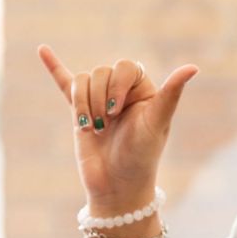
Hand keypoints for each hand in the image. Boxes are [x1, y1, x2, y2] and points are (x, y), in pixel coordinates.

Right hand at [37, 44, 197, 207]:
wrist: (116, 188)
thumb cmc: (141, 156)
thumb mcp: (156, 122)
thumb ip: (171, 93)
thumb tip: (193, 67)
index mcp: (144, 89)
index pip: (125, 67)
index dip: (117, 86)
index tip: (118, 112)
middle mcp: (121, 92)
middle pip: (100, 72)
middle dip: (99, 98)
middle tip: (105, 126)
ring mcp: (99, 101)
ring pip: (82, 82)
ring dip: (83, 105)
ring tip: (92, 129)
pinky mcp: (79, 113)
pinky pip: (65, 84)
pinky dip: (54, 67)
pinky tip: (43, 50)